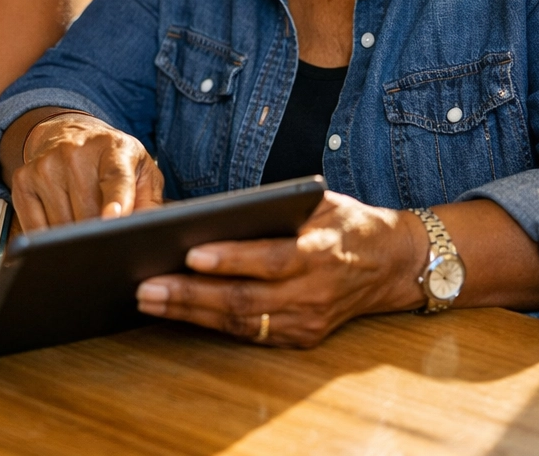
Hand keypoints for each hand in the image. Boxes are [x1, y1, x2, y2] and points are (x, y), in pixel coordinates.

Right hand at [11, 113, 163, 229]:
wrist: (69, 134)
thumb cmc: (111, 160)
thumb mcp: (141, 171)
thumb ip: (150, 203)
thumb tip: (148, 234)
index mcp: (114, 149)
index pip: (116, 177)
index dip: (117, 200)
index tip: (113, 218)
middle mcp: (75, 152)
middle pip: (87, 212)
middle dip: (98, 235)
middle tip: (106, 238)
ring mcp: (45, 165)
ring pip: (60, 225)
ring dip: (73, 238)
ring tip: (83, 225)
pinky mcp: (23, 179)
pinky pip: (35, 227)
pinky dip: (48, 238)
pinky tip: (59, 225)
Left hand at [135, 191, 423, 347]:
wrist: (392, 263)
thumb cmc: (343, 222)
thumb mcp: (315, 201)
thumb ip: (270, 207)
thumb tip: (207, 210)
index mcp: (319, 253)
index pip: (270, 259)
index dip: (230, 258)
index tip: (189, 252)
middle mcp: (312, 293)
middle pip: (244, 299)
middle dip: (190, 294)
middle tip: (146, 285)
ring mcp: (307, 322)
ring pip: (240, 321)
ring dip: (190, 314)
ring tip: (147, 300)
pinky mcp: (301, 338)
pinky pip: (248, 334)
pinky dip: (209, 324)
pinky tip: (176, 314)